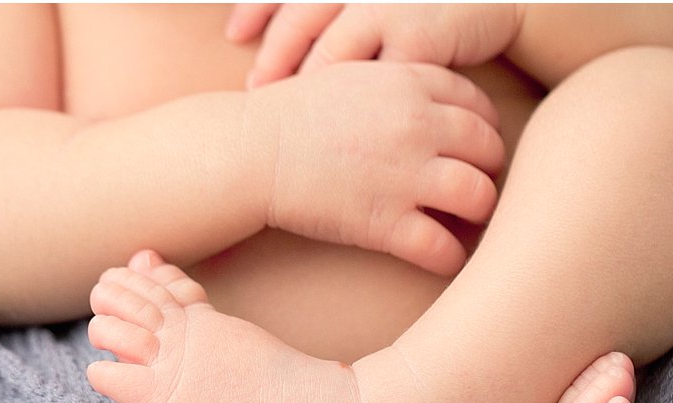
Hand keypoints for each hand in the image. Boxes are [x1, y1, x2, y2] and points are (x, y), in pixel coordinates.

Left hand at [227, 3, 523, 87]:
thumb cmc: (438, 4)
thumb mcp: (389, 0)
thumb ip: (349, 10)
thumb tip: (305, 39)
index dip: (258, 6)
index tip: (234, 32)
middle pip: (303, 18)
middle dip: (274, 55)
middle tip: (255, 87)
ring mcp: (392, 10)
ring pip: (333, 52)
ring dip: (307, 84)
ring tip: (290, 112)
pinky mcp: (420, 42)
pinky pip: (377, 79)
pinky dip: (356, 102)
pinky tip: (344, 121)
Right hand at [246, 60, 503, 275]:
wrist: (251, 151)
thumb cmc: (292, 116)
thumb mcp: (353, 77)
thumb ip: (400, 87)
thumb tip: (433, 109)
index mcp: (410, 84)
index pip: (478, 105)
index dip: (485, 129)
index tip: (477, 149)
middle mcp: (417, 126)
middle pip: (489, 149)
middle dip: (488, 171)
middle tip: (475, 188)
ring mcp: (405, 176)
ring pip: (479, 196)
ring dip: (479, 213)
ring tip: (465, 223)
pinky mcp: (385, 223)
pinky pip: (442, 248)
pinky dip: (450, 258)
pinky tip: (442, 258)